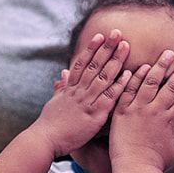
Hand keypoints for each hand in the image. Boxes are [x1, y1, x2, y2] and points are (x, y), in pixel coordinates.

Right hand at [31, 30, 130, 156]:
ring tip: (125, 46)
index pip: (82, 63)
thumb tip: (63, 74)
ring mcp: (87, 102)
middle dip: (106, 48)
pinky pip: (109, 97)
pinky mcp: (94, 115)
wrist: (44, 140)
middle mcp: (79, 91)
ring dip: (115, 60)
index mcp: (70, 88)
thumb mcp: (54, 102)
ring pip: (103, 76)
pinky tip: (129, 74)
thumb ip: (61, 88)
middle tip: (117, 33)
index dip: (91, 48)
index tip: (100, 35)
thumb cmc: (49, 125)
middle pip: (94, 65)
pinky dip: (119, 85)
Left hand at [109, 50, 173, 172]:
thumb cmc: (155, 162)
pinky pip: (129, 89)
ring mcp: (139, 109)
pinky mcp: (123, 110)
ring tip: (167, 54)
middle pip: (171, 87)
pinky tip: (143, 66)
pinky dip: (136, 77)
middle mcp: (156, 112)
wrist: (134, 167)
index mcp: (170, 121)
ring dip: (161, 67)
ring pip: (151, 82)